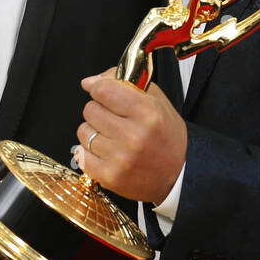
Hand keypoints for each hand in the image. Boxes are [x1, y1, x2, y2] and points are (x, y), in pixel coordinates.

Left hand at [76, 68, 186, 203]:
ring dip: (93, 131)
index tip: (104, 93)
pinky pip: (80, 154)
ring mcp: (120, 158)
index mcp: (147, 113)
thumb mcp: (155, 100)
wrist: (179, 174)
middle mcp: (134, 136)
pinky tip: (105, 152)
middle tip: (114, 118)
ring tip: (112, 137)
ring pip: (83, 131)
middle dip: (99, 110)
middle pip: (90, 110)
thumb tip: (89, 82)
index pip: (104, 90)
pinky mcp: (110, 176)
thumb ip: (123, 83)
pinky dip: (89, 151)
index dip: (100, 89)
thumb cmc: (166, 135)